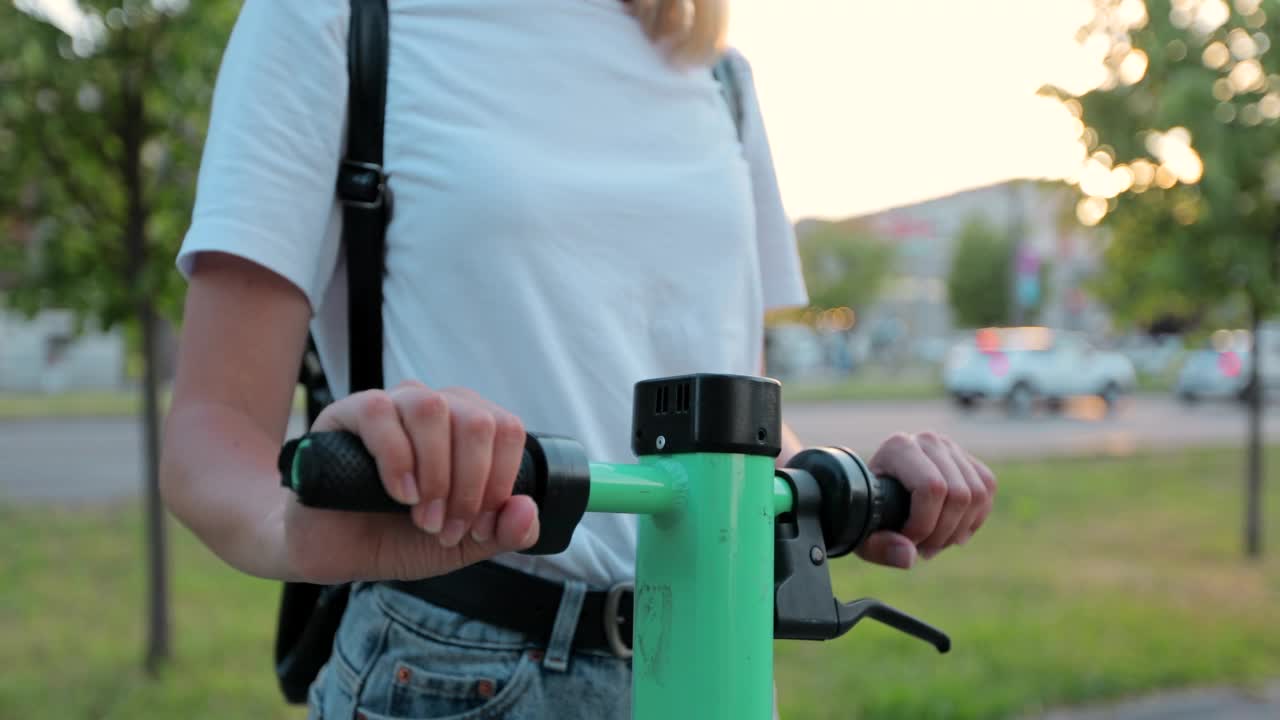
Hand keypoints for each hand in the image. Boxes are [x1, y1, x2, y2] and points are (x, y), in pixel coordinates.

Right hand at [282, 380, 538, 583]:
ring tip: (423, 516)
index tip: (478, 527)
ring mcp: (393, 405)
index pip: (508, 431)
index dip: (500, 483)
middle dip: (470, 485)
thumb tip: (528, 509)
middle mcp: (436, 408)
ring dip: (435, 473)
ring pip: (432, 409)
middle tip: (447, 528)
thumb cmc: (399, 537)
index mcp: (470, 428)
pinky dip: (397, 459)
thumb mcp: (463, 545)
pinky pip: (380, 413)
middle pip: (478, 421)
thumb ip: (504, 533)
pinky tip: (398, 494)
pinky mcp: (348, 412)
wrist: (334, 550)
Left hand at [857, 432, 995, 569]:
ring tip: (935, 543)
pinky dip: (974, 520)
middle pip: (958, 494)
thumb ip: (879, 548)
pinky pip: (987, 491)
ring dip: (960, 530)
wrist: (873, 493)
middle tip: (923, 548)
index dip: (925, 524)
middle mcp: (927, 441)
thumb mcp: (862, 532)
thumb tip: (909, 556)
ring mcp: (950, 448)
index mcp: (898, 448)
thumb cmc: (865, 512)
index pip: (931, 488)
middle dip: (943, 532)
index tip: (908, 540)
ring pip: (978, 494)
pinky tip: (952, 531)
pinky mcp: (967, 460)